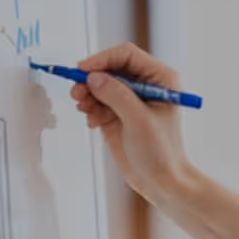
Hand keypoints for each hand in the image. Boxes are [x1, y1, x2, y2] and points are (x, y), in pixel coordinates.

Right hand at [67, 43, 195, 204]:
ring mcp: (130, 101)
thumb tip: (94, 78)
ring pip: (101, 85)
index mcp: (160, 78)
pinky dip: (91, 109)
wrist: (161, 182)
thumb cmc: (161, 153)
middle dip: (92, 79)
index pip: (127, 55)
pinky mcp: (118, 116)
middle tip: (77, 91)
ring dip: (88, 94)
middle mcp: (145, 85)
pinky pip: (98, 103)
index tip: (83, 70)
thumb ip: (117, 95)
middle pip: (111, 69)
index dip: (103, 59)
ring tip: (83, 107)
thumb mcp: (139, 121)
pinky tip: (93, 122)